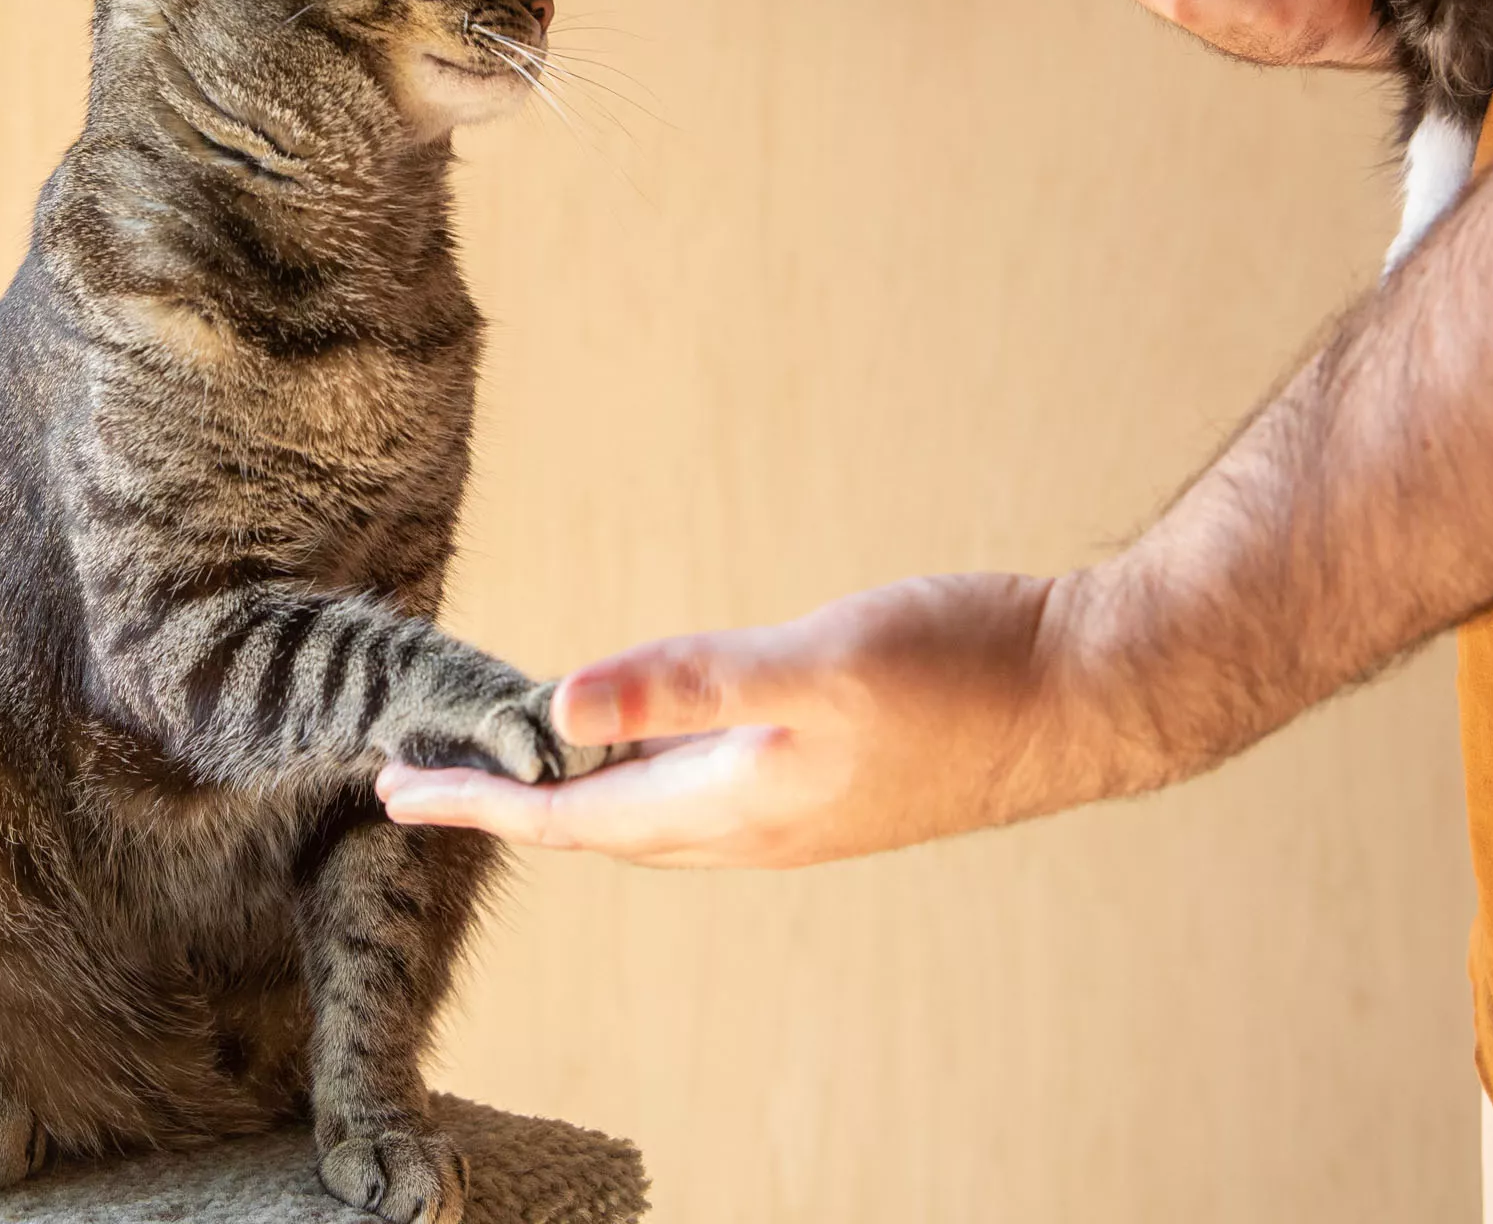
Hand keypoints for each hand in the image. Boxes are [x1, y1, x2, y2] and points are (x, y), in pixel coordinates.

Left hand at [376, 574, 1073, 868]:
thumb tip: (565, 702)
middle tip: (426, 782)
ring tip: (511, 771)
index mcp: (741, 805)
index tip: (399, 788)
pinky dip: (643, 775)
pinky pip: (703, 795)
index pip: (574, 819)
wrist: (1093, 692)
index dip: (482, 802)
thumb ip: (690, 684)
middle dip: (507, 806)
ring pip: (653, 817)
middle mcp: (760, 825)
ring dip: (573, 797)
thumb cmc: (966, 670)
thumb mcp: (818, 664)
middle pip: (600, 829)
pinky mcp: (833, 781)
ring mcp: (799, 811)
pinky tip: (643, 744)